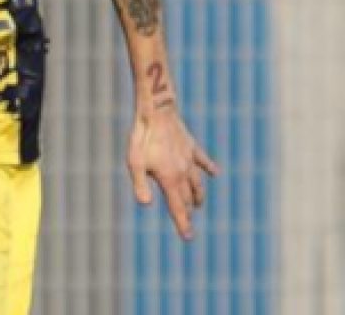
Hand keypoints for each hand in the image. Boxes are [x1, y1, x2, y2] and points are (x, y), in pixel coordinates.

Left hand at [127, 108, 219, 239]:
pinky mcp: (191, 146)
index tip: (188, 238)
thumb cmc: (142, 139)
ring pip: (197, 182)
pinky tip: (215, 173)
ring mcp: (189, 159)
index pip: (177, 208)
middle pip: (187, 197)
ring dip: (198, 195)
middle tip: (188, 221)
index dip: (183, 224)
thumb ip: (140, 185)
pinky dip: (209, 168)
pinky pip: (203, 161)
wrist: (156, 113)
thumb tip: (145, 205)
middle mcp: (183, 172)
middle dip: (187, 211)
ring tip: (198, 204)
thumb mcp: (135, 163)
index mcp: (169, 179)